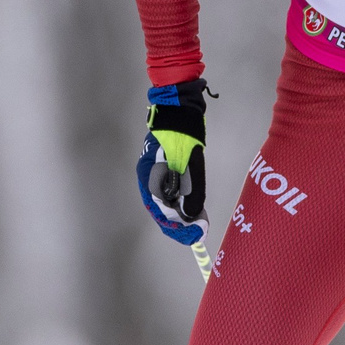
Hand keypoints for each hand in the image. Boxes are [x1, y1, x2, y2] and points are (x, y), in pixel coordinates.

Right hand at [135, 79, 208, 243]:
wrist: (179, 107)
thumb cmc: (183, 133)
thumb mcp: (191, 162)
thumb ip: (192, 189)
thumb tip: (193, 216)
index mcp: (150, 176)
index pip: (160, 211)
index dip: (177, 227)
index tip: (194, 236)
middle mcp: (149, 177)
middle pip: (160, 210)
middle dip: (177, 226)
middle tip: (195, 237)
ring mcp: (154, 173)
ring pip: (164, 203)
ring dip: (178, 217)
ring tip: (195, 228)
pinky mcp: (163, 168)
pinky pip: (168, 193)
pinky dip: (178, 204)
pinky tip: (190, 209)